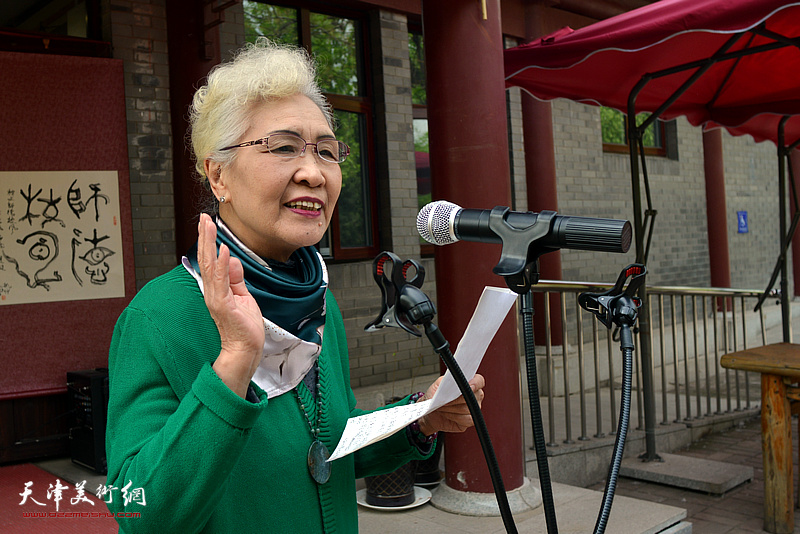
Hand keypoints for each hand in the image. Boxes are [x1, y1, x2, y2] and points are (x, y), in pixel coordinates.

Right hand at [197, 213, 264, 397]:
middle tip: (203, 217)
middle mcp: (212, 292)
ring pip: (210, 267)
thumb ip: (235, 278)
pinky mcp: (223, 305)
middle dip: (204, 237)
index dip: (207, 241)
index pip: (209, 261)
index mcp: (217, 289)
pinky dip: (221, 265)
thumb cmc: (244, 326)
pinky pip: (221, 282)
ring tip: (208, 226)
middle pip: (205, 260)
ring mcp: (216, 298)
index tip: (206, 223)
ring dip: (209, 244)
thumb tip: (230, 258)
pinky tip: (222, 251)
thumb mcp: (242, 296)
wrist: (246, 349)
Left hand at [416, 374, 484, 435]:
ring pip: (467, 408)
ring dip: (451, 408)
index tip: (468, 385)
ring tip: (441, 407)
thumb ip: (444, 381)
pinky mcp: (470, 420)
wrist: (431, 413)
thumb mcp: (436, 386)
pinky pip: (467, 419)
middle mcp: (474, 395)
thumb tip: (450, 383)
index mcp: (469, 383)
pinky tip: (447, 414)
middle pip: (471, 396)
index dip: (476, 383)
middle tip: (443, 400)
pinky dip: (454, 417)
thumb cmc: (435, 397)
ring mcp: (474, 408)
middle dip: (455, 399)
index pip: (479, 381)